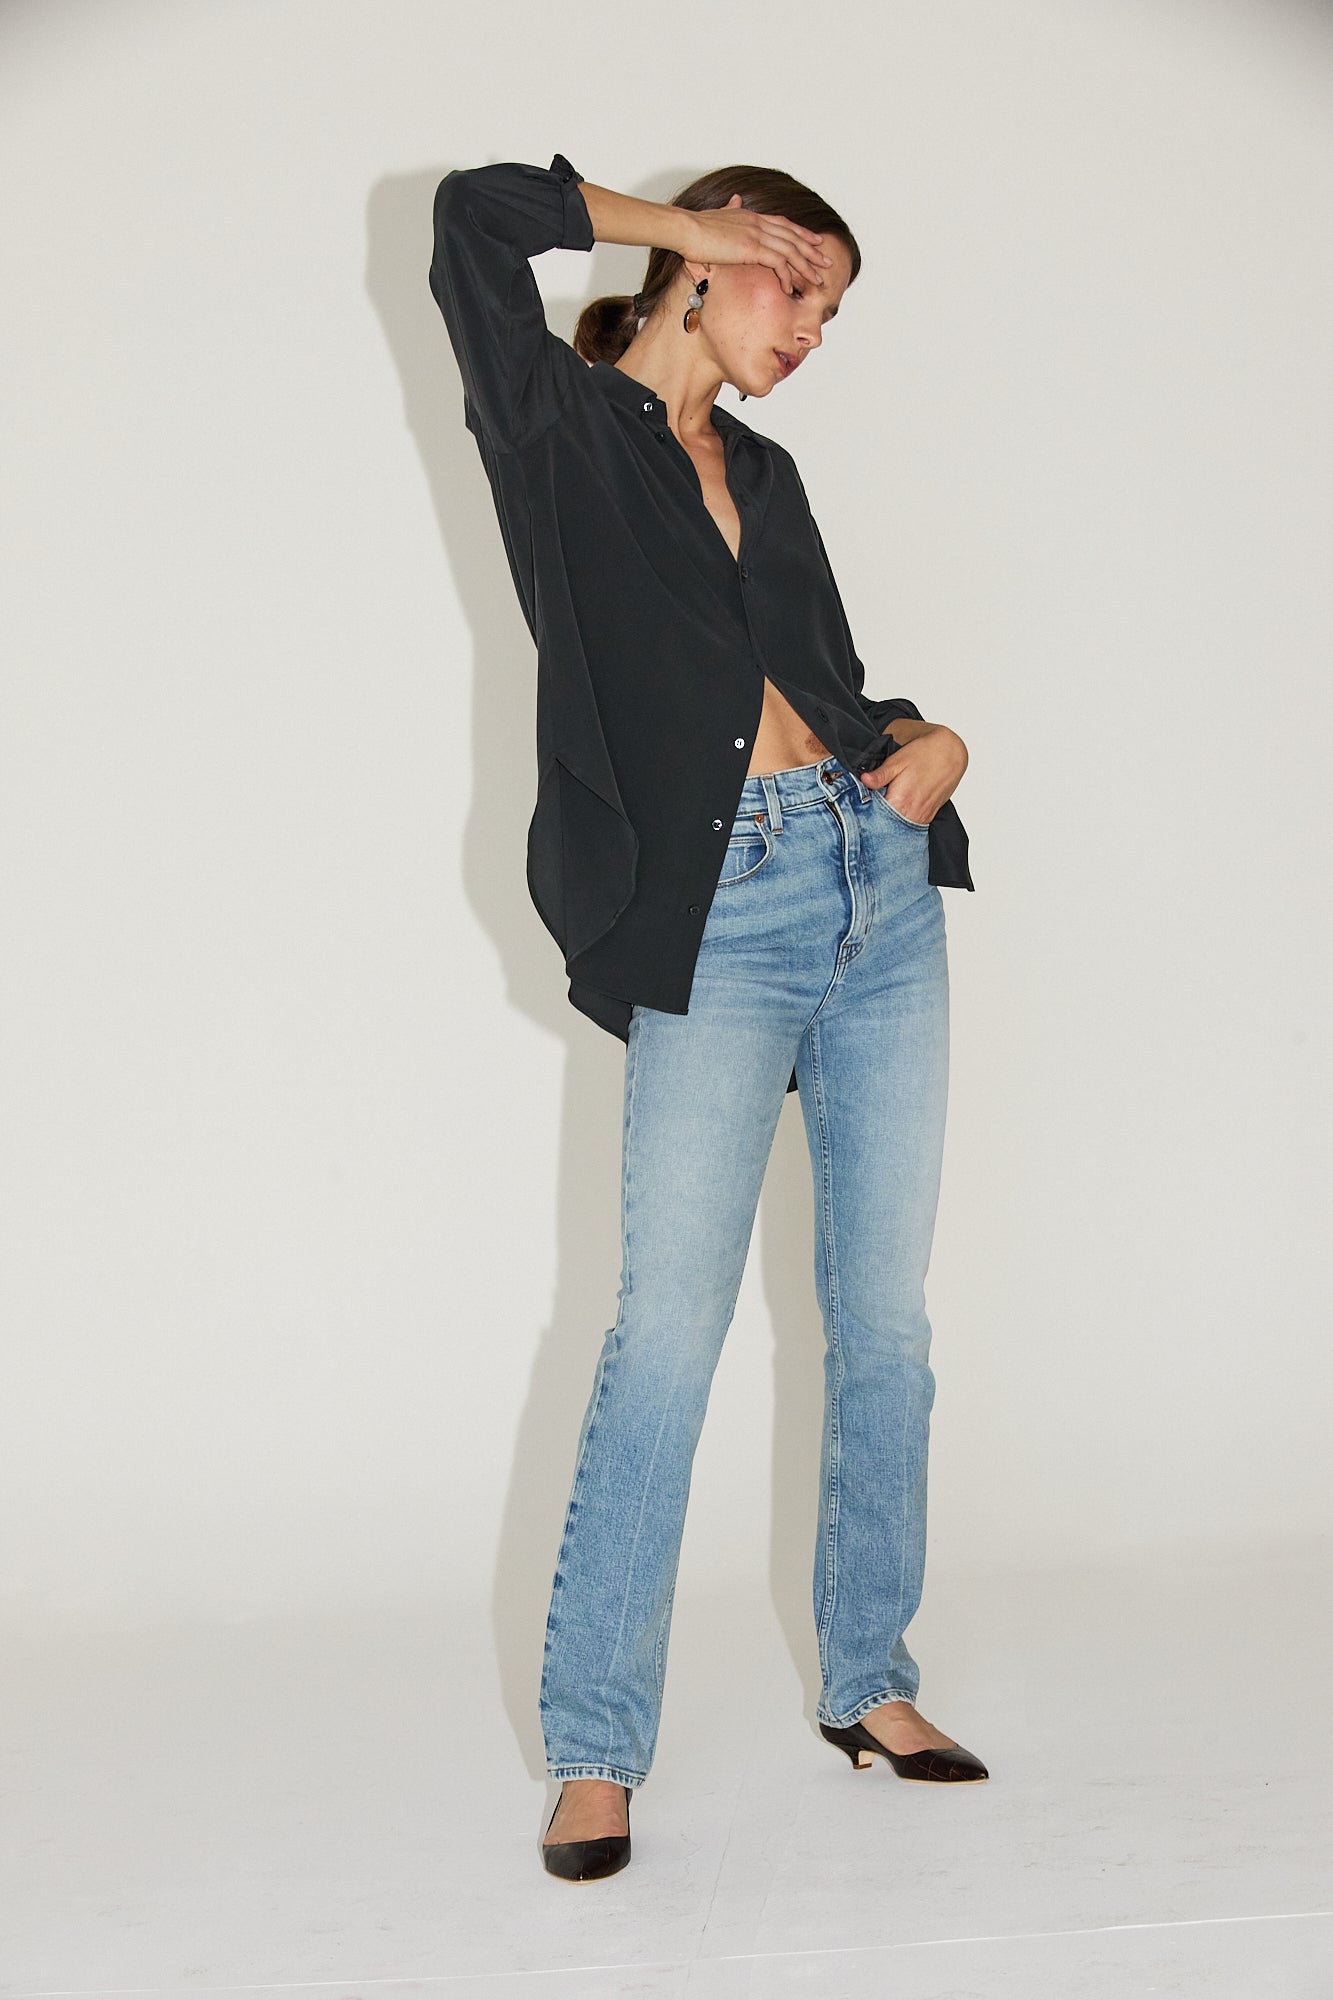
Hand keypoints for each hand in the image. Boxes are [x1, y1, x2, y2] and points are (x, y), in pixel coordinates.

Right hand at [682, 193, 833, 295]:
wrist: (686, 229)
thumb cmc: (695, 228)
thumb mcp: (716, 215)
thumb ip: (729, 208)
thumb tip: (735, 199)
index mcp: (751, 216)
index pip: (784, 224)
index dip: (801, 233)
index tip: (815, 241)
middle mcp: (758, 222)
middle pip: (793, 236)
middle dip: (812, 250)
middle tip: (826, 262)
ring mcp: (757, 234)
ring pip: (791, 250)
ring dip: (806, 266)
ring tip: (818, 280)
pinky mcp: (752, 248)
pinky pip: (778, 263)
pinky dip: (787, 276)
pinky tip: (791, 289)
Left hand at [862, 724, 967, 824]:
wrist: (950, 752)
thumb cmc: (924, 754)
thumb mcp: (898, 761)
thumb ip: (880, 775)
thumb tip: (864, 780)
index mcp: (900, 801)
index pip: (874, 817)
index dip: (865, 811)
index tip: (860, 803)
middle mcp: (912, 814)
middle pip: (885, 826)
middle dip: (875, 817)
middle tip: (871, 802)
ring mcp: (921, 818)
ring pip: (897, 827)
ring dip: (888, 820)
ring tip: (886, 803)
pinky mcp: (928, 817)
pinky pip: (909, 825)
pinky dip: (900, 819)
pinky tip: (897, 807)